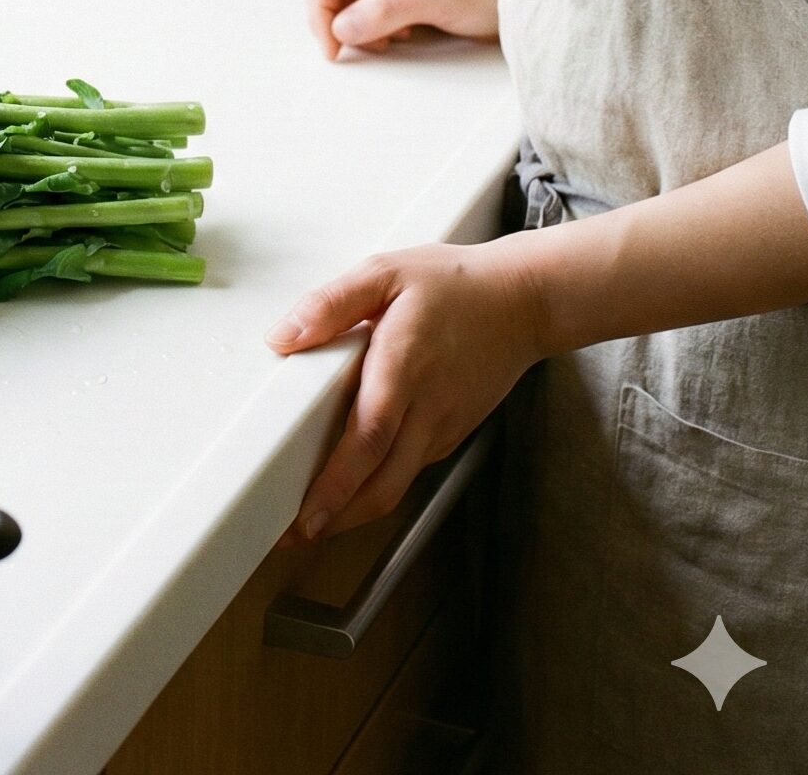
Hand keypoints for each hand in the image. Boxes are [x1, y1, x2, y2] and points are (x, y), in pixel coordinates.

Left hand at [265, 238, 543, 538]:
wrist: (523, 301)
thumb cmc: (454, 284)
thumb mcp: (385, 273)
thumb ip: (331, 303)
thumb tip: (284, 335)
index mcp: (404, 368)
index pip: (367, 440)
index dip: (336, 485)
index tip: (306, 516)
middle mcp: (426, 409)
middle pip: (382, 484)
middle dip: (336, 518)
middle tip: (292, 535)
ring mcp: (443, 426)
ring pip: (397, 485)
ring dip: (355, 510)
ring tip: (312, 519)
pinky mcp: (451, 431)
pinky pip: (411, 468)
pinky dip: (380, 486)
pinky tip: (353, 484)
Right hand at [302, 0, 497, 59]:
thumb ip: (386, 10)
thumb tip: (340, 27)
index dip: (320, 12)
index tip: (333, 48)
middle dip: (333, 20)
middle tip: (357, 47)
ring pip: (341, 2)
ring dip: (356, 27)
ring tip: (394, 38)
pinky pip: (362, 11)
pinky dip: (372, 30)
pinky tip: (402, 34)